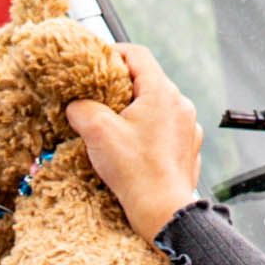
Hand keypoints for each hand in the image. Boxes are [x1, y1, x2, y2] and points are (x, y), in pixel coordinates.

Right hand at [65, 47, 204, 229]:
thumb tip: (76, 104)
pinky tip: (131, 148)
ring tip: (114, 128)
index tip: (97, 62)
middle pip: (147, 80)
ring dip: (134, 111)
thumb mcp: (97, 132)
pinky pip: (165, 128)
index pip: (137, 54)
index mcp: (161, 93)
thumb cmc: (137, 173)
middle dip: (121, 87)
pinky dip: (147, 131)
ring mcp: (187, 127)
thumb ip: (82, 108)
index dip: (114, 53)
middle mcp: (180, 105)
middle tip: (99, 98)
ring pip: (157, 106)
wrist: (163, 211)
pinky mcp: (187, 147)